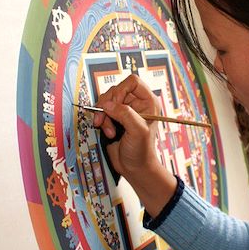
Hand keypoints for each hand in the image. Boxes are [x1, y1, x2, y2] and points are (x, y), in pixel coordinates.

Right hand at [93, 75, 175, 215]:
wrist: (134, 167)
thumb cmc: (141, 151)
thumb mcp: (137, 131)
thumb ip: (124, 114)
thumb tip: (108, 104)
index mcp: (148, 101)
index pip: (132, 82)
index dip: (121, 91)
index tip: (116, 105)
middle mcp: (136, 103)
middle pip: (115, 90)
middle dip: (108, 105)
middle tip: (106, 121)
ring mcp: (124, 110)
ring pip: (106, 100)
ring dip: (103, 115)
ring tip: (109, 131)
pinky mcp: (113, 118)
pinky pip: (101, 110)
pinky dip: (100, 120)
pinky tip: (107, 132)